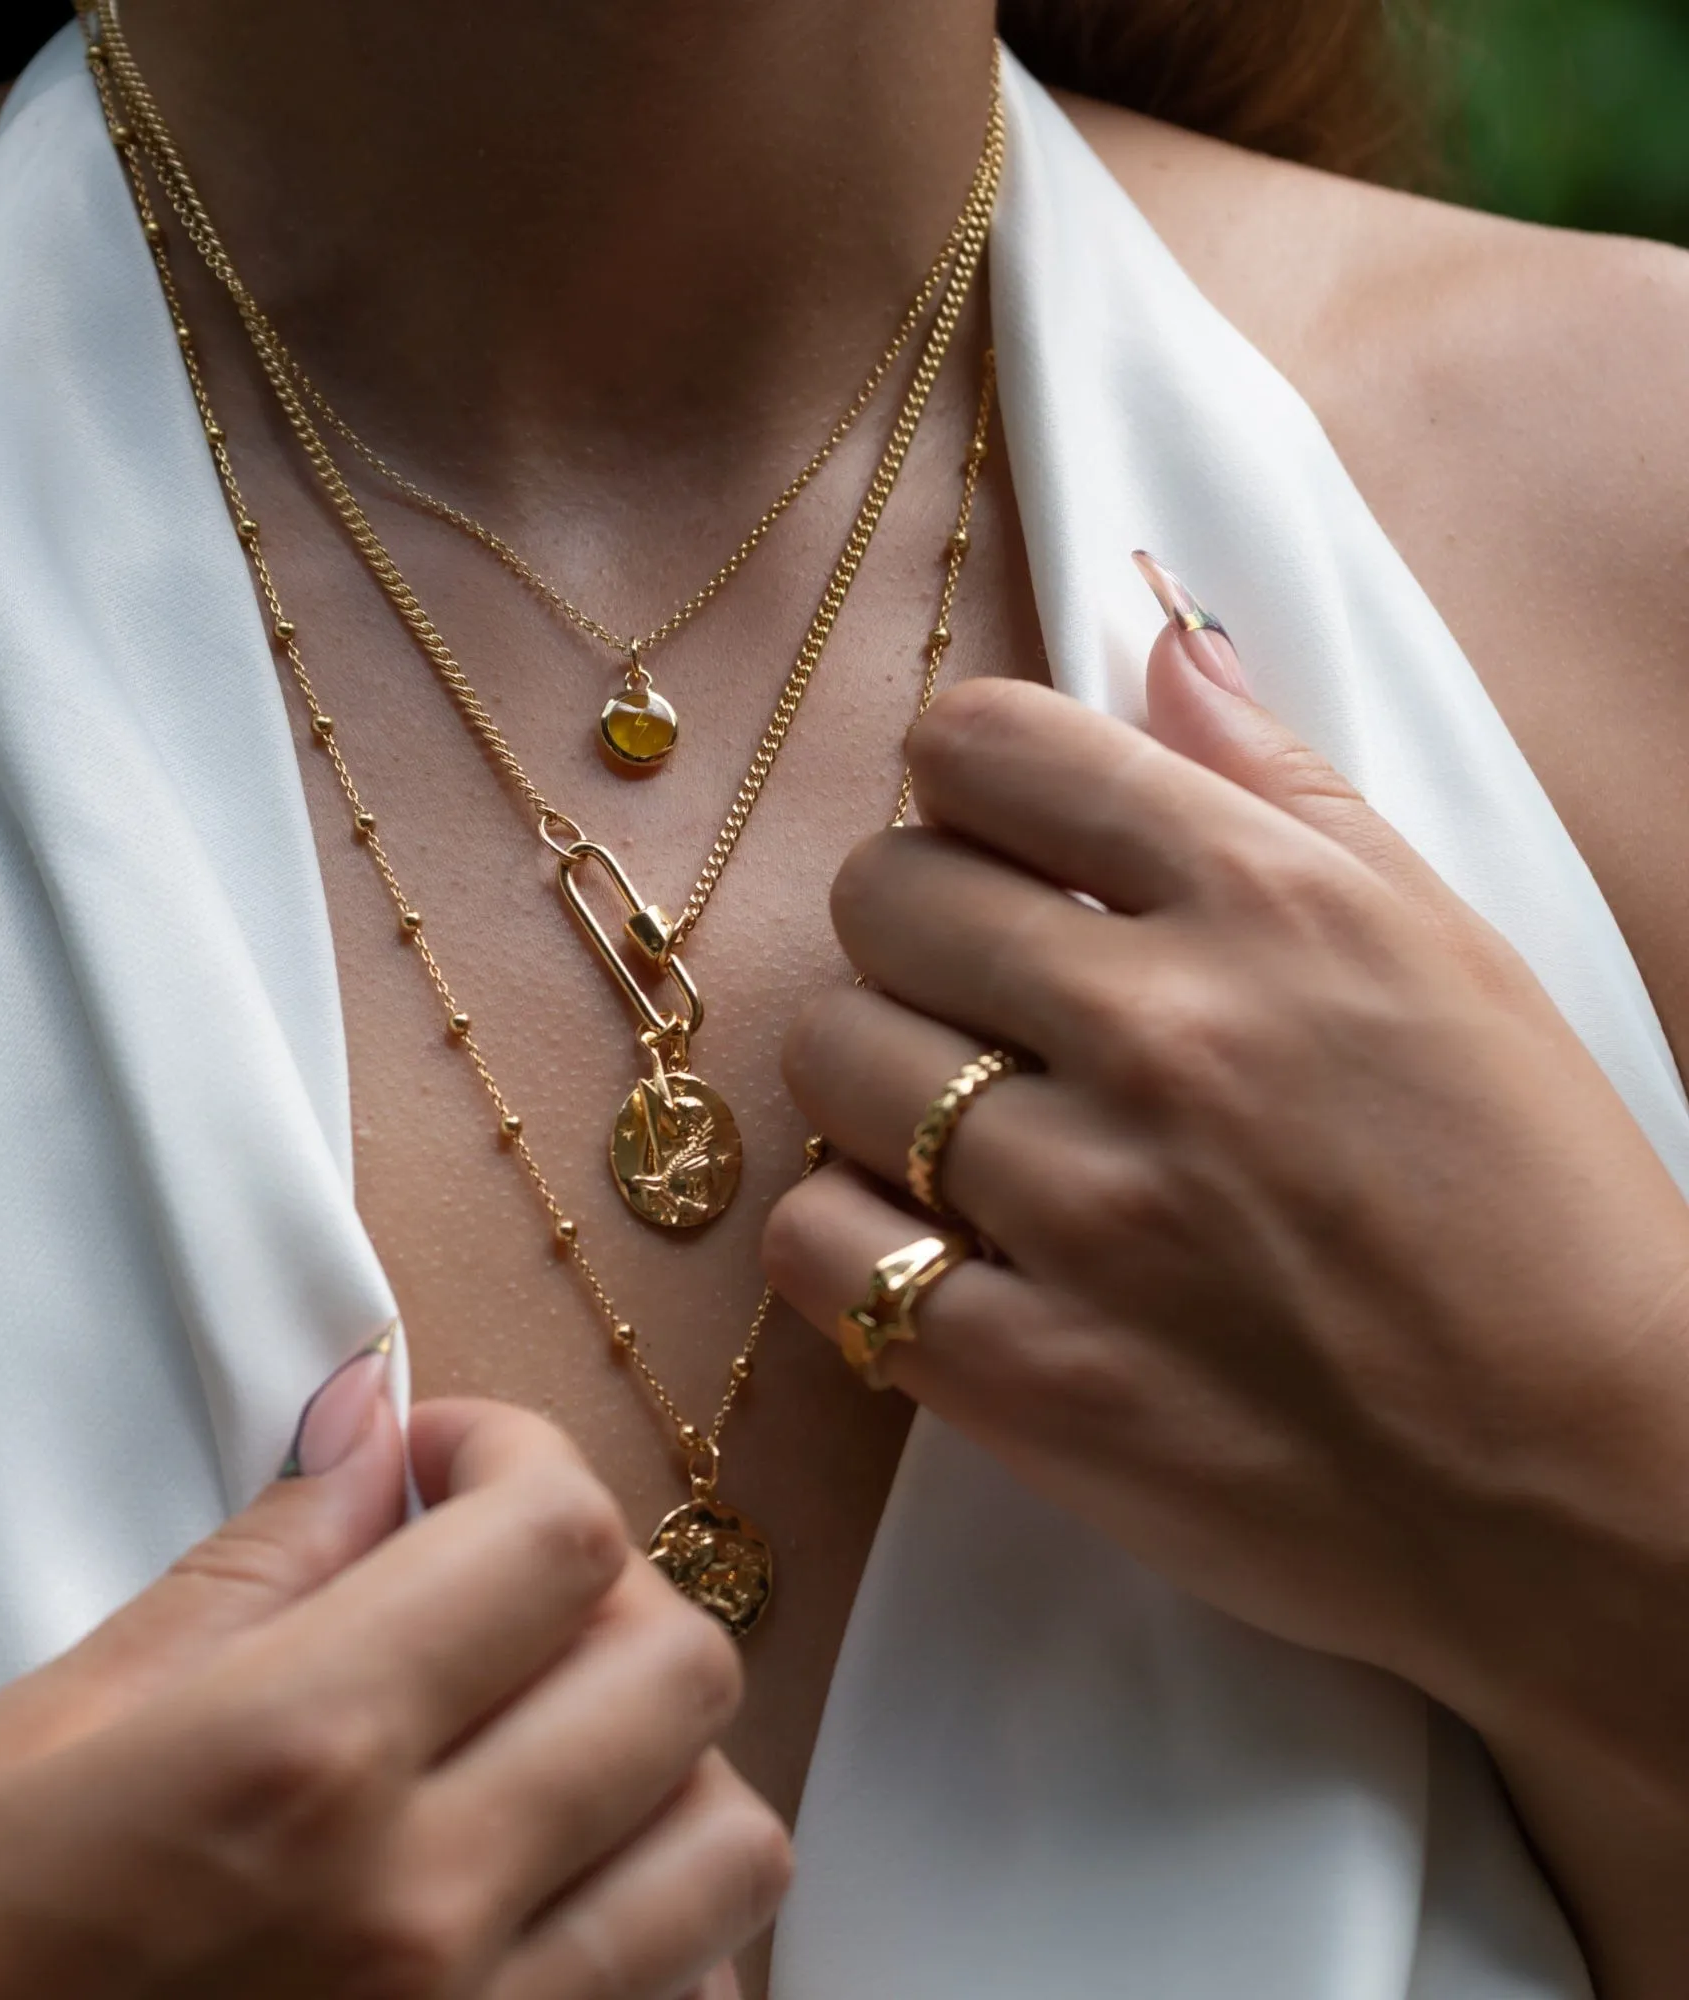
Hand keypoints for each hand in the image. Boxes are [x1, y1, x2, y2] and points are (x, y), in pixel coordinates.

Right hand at [0, 1377, 787, 1999]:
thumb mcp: (56, 1724)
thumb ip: (262, 1560)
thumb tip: (374, 1419)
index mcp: (302, 1756)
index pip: (557, 1534)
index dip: (518, 1455)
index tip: (443, 1464)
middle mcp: (427, 1902)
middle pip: (680, 1665)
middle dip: (603, 1588)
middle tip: (488, 1590)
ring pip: (731, 1838)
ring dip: (658, 1757)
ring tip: (539, 1741)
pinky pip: (695, 1996)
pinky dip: (665, 1918)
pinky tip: (560, 1889)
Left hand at [763, 568, 1688, 1992]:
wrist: (1592, 1488)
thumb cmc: (1534, 1209)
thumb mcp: (1447, 952)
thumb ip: (1284, 785)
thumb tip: (1160, 639)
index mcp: (1274, 907)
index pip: (989, 744)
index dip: (962, 777)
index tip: (986, 833)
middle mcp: (1170, 1037)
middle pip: (878, 894)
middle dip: (908, 927)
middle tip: (972, 992)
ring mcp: (1092, 1213)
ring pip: (828, 1058)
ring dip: (873, 1081)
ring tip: (962, 1127)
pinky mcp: (1031, 1378)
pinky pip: (816, 1245)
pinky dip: (847, 1236)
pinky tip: (933, 1242)